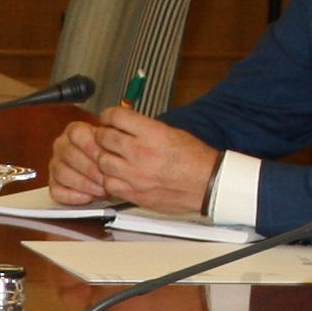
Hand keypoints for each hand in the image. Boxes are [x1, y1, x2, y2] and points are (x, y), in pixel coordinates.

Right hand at [42, 118, 109, 203]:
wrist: (110, 171)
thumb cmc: (112, 156)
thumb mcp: (114, 146)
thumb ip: (111, 145)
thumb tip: (112, 154)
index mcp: (74, 131)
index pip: (76, 133)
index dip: (90, 146)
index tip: (104, 157)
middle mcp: (62, 145)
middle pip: (69, 155)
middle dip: (90, 169)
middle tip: (106, 178)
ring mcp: (56, 165)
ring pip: (62, 173)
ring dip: (83, 184)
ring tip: (101, 190)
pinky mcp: (54, 184)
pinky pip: (57, 191)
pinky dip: (72, 196)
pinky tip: (88, 197)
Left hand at [79, 106, 221, 217]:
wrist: (209, 185)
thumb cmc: (195, 159)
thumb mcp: (172, 132)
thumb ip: (145, 129)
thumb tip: (125, 125)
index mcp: (153, 134)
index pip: (117, 116)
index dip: (108, 115)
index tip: (108, 118)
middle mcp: (141, 153)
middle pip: (104, 138)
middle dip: (103, 135)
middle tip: (106, 137)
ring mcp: (136, 176)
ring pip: (102, 162)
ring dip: (104, 157)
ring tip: (112, 157)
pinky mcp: (136, 194)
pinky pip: (109, 185)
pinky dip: (110, 179)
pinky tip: (118, 176)